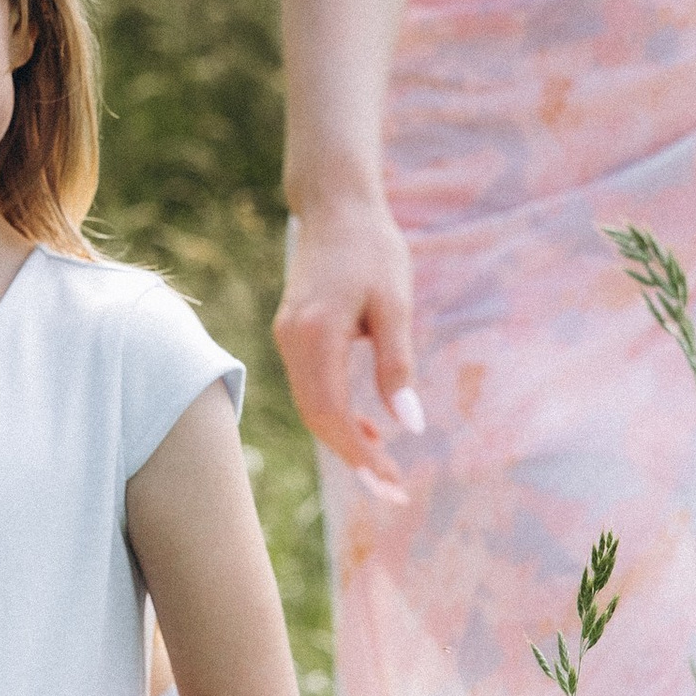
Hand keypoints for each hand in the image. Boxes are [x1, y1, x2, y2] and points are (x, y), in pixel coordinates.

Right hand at [273, 191, 423, 506]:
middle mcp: (291, 341)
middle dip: (353, 458)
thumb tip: (409, 426)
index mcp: (314, 335)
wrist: (336, 205)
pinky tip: (368, 424)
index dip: (360, 454)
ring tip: (385, 463)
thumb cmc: (372, 248)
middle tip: (392, 490)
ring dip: (345, 439)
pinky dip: (336, 413)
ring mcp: (287, 338)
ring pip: (311, 407)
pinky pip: (310, 388)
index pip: (331, 414)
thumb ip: (397, 365)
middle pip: (316, 419)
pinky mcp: (293, 335)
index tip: (391, 482)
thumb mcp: (395, 304)